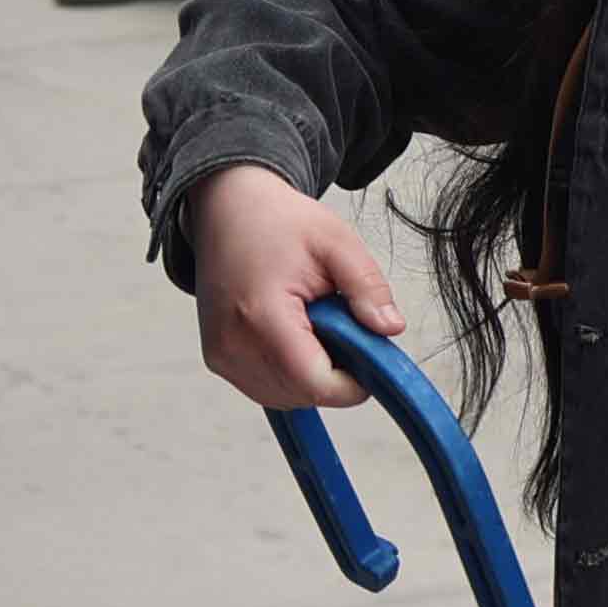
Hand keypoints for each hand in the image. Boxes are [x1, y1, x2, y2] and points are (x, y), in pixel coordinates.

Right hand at [186, 164, 399, 411]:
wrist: (226, 208)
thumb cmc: (277, 221)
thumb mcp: (336, 241)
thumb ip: (367, 287)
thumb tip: (390, 329)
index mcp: (262, 315)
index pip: (316, 384)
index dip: (353, 382)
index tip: (369, 354)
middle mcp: (232, 345)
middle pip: (303, 395)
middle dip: (334, 372)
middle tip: (341, 325)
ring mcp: (221, 356)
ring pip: (285, 397)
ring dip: (311, 374)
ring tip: (315, 323)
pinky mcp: (217, 359)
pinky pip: (265, 387)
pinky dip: (289, 372)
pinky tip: (295, 333)